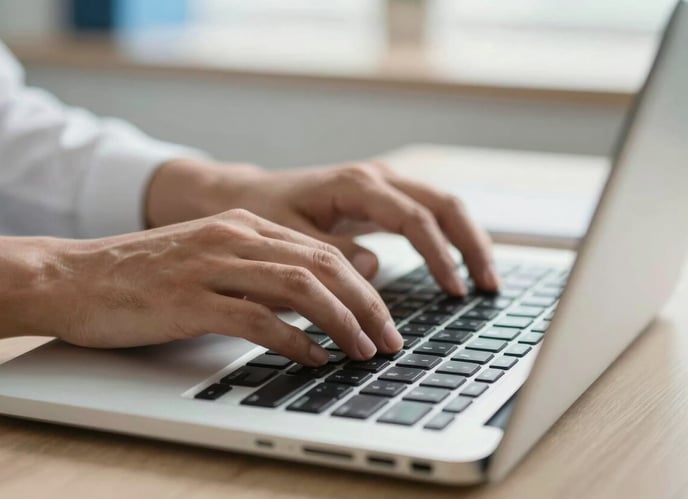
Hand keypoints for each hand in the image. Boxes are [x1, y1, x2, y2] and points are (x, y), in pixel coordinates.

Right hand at [50, 209, 401, 364]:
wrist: (72, 276)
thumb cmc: (141, 276)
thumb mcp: (208, 259)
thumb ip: (257, 272)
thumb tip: (310, 303)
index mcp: (243, 225)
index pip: (323, 250)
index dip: (363, 285)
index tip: (383, 317)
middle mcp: (234, 238)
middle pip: (324, 264)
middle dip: (367, 305)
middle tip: (388, 339)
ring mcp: (211, 266)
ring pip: (300, 287)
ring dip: (341, 322)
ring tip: (362, 351)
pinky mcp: (189, 300)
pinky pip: (257, 319)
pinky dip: (294, 341)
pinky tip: (312, 358)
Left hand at [147, 160, 497, 294]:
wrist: (249, 194)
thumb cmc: (265, 213)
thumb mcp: (289, 238)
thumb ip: (331, 253)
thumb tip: (375, 268)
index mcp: (356, 185)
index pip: (415, 219)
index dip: (439, 256)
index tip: (454, 292)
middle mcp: (377, 178)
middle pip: (444, 204)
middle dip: (471, 244)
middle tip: (487, 287)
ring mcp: (383, 184)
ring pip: (443, 205)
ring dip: (467, 240)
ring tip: (485, 281)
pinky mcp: (382, 198)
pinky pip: (427, 214)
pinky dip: (448, 239)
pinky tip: (458, 267)